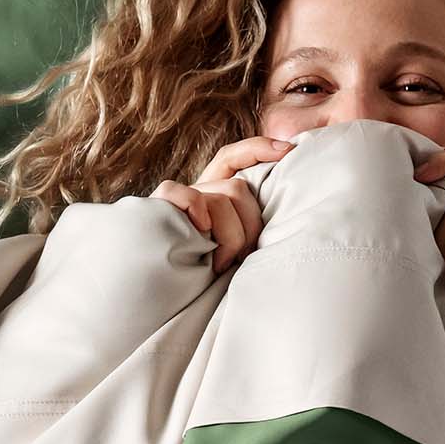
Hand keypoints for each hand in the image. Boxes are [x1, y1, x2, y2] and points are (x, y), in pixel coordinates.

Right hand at [149, 135, 293, 274]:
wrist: (160, 295)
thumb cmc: (204, 279)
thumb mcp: (233, 253)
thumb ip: (248, 229)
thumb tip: (286, 219)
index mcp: (212, 196)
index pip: (233, 157)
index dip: (258, 148)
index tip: (288, 150)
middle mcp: (195, 193)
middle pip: (238, 188)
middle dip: (250, 226)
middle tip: (246, 257)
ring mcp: (176, 202)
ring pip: (221, 200)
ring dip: (230, 238)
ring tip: (222, 265)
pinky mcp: (157, 210)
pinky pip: (185, 197)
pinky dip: (198, 213)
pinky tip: (199, 239)